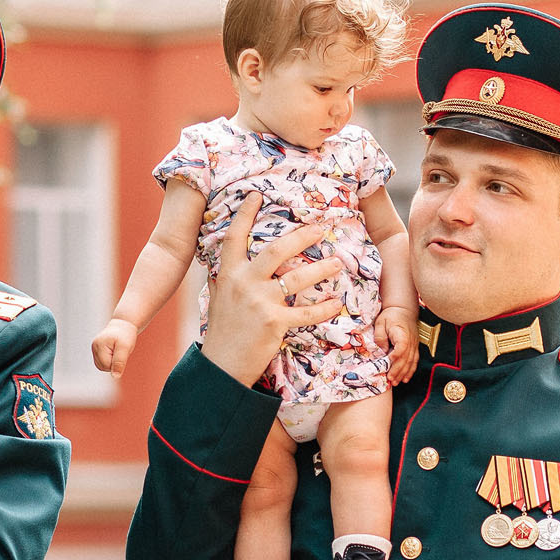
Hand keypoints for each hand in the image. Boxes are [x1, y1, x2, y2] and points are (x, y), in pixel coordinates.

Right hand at [91, 318, 137, 375]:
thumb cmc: (125, 335)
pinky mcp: (97, 351)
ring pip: (102, 366)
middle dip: (114, 363)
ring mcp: (94, 349)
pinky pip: (103, 363)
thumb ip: (119, 362)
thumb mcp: (125, 348)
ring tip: (117, 351)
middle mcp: (94, 347)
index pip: (106, 365)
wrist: (124, 325)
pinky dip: (110, 361)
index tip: (121, 351)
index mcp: (99, 345)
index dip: (117, 362)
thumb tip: (115, 377)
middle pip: (103, 367)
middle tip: (120, 351)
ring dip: (112, 362)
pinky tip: (114, 353)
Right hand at [198, 194, 341, 385]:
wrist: (221, 365)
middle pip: (276, 250)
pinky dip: (324, 308)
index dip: (245, 214)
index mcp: (229, 273)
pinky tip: (337, 303)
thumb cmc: (223, 329)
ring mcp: (259, 302)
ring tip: (339, 263)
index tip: (257, 194)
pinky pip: (306, 312)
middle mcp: (243, 283)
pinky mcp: (274, 323)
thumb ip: (228, 275)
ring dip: (322, 269)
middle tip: (321, 227)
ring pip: (297, 278)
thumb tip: (234, 256)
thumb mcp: (220, 296)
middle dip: (302, 236)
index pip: (235, 237)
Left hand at [378, 304, 419, 383]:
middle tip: (391, 380)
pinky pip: (414, 361)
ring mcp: (414, 345)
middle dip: (398, 370)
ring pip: (411, 362)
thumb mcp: (381, 323)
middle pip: (406, 358)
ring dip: (404, 373)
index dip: (396, 356)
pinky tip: (406, 378)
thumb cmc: (391, 316)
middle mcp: (411, 341)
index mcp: (402, 334)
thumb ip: (380, 337)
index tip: (388, 362)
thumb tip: (382, 350)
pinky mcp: (414, 347)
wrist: (403, 309)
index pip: (401, 347)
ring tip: (397, 382)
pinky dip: (410, 370)